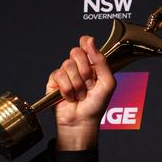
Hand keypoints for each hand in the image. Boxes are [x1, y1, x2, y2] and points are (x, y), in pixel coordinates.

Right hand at [46, 36, 115, 150]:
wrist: (82, 121)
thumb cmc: (97, 105)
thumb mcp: (107, 82)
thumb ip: (101, 61)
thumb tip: (90, 40)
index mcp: (92, 64)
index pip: (86, 44)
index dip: (86, 44)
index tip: (87, 45)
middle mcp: (79, 67)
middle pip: (76, 52)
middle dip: (85, 70)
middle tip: (89, 84)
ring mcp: (66, 73)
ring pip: (68, 65)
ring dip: (77, 84)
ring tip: (80, 94)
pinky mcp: (54, 81)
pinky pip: (59, 75)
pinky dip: (67, 89)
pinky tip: (70, 97)